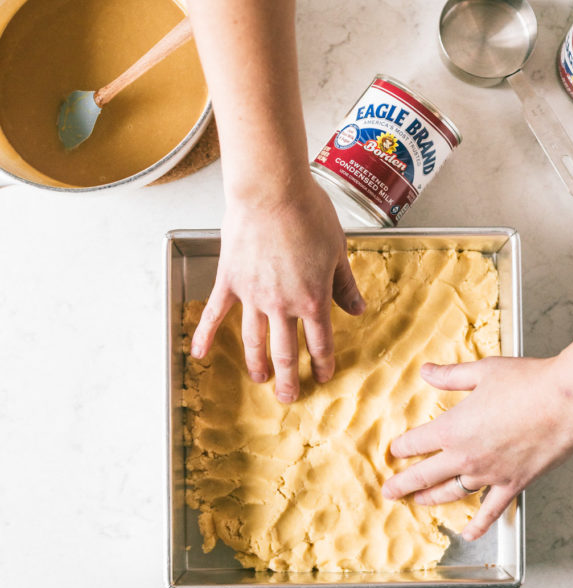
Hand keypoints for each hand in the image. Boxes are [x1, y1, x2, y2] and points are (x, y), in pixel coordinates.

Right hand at [190, 177, 364, 401]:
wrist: (272, 190)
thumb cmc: (308, 213)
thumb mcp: (337, 250)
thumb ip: (344, 285)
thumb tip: (357, 309)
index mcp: (313, 299)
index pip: (321, 342)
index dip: (324, 362)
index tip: (324, 376)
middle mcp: (282, 305)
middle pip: (287, 352)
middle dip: (290, 378)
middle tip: (289, 397)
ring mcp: (253, 296)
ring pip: (254, 340)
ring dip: (257, 364)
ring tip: (260, 379)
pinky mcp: (230, 281)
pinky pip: (216, 314)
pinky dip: (206, 335)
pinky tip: (199, 354)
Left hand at [382, 357, 572, 539]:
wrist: (567, 402)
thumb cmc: (528, 382)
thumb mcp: (482, 372)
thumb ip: (450, 375)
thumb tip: (426, 371)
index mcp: (453, 428)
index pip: (415, 442)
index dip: (401, 447)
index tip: (394, 451)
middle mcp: (465, 456)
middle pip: (424, 475)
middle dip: (402, 484)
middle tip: (388, 491)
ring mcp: (488, 474)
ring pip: (451, 492)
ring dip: (431, 499)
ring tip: (418, 502)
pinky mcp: (512, 484)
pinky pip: (490, 510)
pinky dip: (478, 524)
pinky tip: (468, 533)